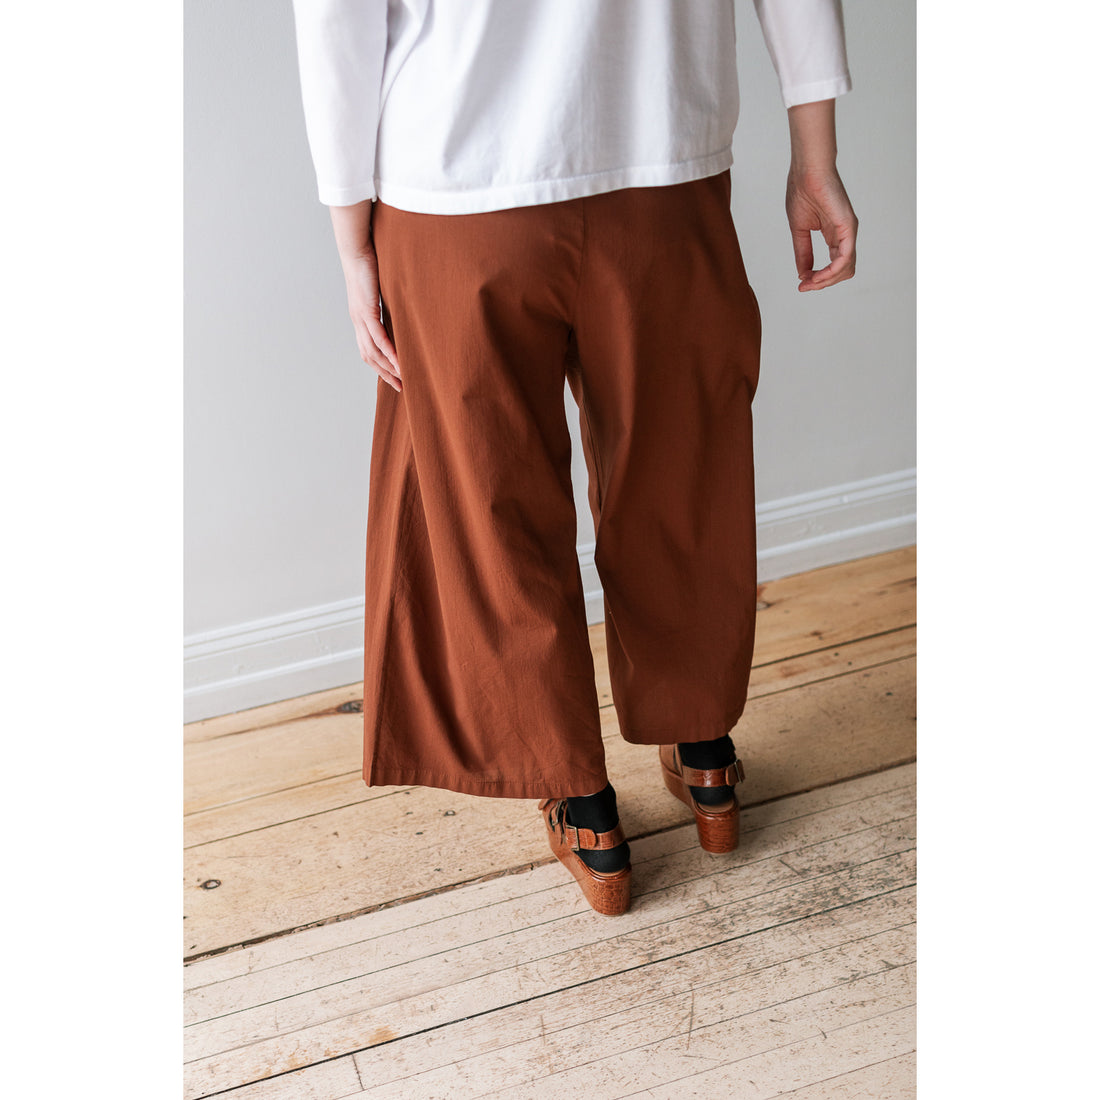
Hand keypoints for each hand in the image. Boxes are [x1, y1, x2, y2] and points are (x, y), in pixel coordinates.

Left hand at [330, 202, 401, 390]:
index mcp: (360, 319)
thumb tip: (404, 307)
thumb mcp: (381, 288)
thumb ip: (389, 301)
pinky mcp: (366, 310)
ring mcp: (360, 318)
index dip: (381, 367)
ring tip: (404, 379)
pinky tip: (398, 362)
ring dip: (388, 368)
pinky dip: (388, 351)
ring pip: (373, 352)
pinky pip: (378, 337)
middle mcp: (358, 322)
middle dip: (385, 374)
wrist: (356, 247)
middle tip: (402, 388)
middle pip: (369, 357)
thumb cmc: (370, 263)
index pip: (369, 350)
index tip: (396, 377)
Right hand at [785, 164, 857, 291]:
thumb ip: (803, 252)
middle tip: (804, 286)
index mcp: (834, 235)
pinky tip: (817, 275)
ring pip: (846, 269)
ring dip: (826, 280)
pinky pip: (845, 258)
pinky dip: (831, 271)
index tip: (801, 284)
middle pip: (842, 271)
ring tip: (809, 282)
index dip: (818, 279)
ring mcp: (848, 231)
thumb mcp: (799, 230)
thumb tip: (803, 274)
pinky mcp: (848, 227)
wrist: (807, 172)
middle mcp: (844, 235)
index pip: (834, 266)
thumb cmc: (802, 192)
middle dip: (822, 283)